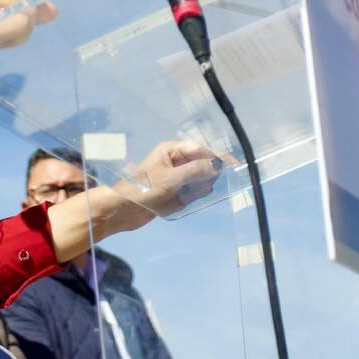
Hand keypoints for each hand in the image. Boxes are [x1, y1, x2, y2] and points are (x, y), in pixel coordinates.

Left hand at [48, 139, 221, 260]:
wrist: (124, 210)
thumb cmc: (144, 189)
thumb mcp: (171, 179)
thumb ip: (196, 171)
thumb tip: (217, 165)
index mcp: (172, 150)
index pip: (202, 148)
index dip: (218, 156)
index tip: (234, 165)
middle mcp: (176, 161)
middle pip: (204, 164)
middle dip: (205, 176)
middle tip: (192, 188)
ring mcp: (177, 177)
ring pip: (201, 180)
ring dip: (197, 189)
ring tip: (181, 196)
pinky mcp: (176, 192)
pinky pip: (193, 193)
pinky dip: (191, 198)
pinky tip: (178, 202)